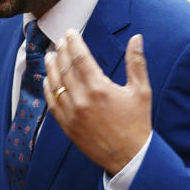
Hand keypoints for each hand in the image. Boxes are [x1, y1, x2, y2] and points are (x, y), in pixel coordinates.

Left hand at [44, 31, 151, 174]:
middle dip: (61, 51)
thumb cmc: (137, 122)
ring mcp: (71, 114)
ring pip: (55, 84)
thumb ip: (136, 62)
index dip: (73, 42)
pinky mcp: (67, 126)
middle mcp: (82, 99)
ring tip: (50, 55)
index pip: (80, 57)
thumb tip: (136, 38)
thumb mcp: (141, 90)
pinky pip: (52, 104)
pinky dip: (48, 89)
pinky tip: (47, 80)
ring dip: (51, 67)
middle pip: (65, 68)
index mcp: (99, 88)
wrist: (129, 156)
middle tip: (59, 41)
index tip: (70, 32)